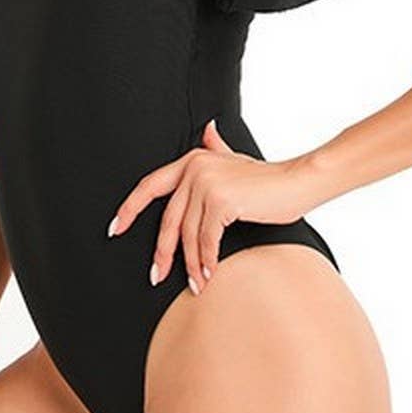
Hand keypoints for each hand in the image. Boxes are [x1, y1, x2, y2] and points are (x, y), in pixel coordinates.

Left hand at [107, 118, 310, 292]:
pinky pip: (206, 239)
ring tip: (196, 284)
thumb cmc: (267, 177)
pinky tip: (209, 275)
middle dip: (161, 251)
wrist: (297, 181)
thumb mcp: (234, 159)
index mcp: (190, 160)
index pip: (150, 185)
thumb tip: (208, 129)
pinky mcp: (221, 201)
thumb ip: (216, 146)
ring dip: (192, 263)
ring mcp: (206, 183)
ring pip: (188, 234)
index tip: (114, 229)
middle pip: (168, 218)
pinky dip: (207, 260)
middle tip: (155, 276)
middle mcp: (193, 168)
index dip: (129, 208)